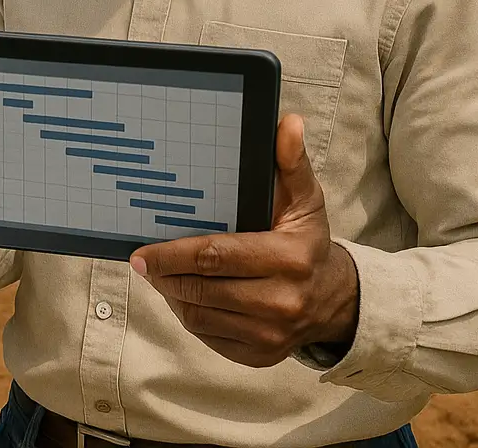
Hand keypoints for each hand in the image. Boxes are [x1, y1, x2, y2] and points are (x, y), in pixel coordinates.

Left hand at [130, 114, 359, 367]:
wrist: (335, 299)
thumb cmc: (308, 240)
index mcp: (289, 259)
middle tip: (142, 260)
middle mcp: (282, 301)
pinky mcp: (259, 355)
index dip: (173, 254)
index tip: (142, 250)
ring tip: (160, 274)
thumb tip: (288, 123)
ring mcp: (270, 335)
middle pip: (202, 289)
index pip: (217, 256)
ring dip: (173, 295)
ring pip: (199, 316)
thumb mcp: (305, 199)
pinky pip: (208, 336)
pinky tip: (182, 296)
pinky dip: (189, 316)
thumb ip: (291, 162)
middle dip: (166, 273)